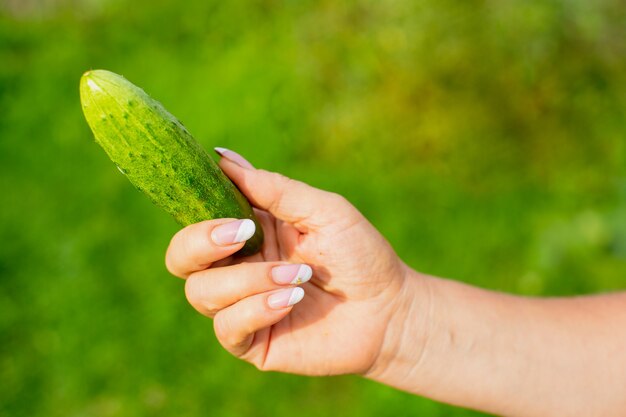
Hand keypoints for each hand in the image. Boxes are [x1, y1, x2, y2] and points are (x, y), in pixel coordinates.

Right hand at [165, 148, 415, 375]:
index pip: (198, 216)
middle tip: (242, 233)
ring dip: (249, 279)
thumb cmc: (359, 255)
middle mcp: (238, 267)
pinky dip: (257, 309)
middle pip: (180, 257)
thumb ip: (275, 189)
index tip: (223, 197)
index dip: (197, 206)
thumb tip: (223, 158)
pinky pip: (227, 327)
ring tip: (297, 277)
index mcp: (249, 231)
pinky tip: (291, 301)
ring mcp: (241, 305)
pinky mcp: (252, 341)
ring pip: (201, 292)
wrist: (389, 311)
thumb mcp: (323, 211)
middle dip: (200, 242)